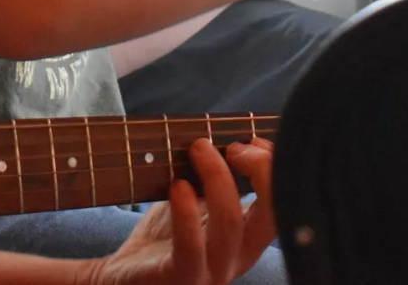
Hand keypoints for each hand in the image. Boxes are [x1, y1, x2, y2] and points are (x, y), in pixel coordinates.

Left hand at [85, 137, 276, 284]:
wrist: (123, 277)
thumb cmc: (163, 238)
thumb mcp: (196, 203)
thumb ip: (215, 181)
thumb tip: (226, 136)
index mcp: (246, 239)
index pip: (283, 204)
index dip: (275, 168)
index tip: (253, 141)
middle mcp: (236, 258)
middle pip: (274, 214)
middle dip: (262, 170)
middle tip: (235, 146)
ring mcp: (210, 272)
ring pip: (230, 223)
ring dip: (217, 177)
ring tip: (198, 149)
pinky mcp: (179, 278)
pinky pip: (191, 247)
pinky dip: (186, 212)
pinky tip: (178, 186)